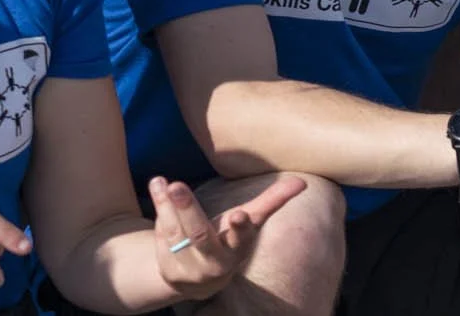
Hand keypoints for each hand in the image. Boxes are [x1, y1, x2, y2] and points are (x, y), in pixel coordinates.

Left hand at [150, 173, 306, 300]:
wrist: (194, 279)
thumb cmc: (227, 240)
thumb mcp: (249, 224)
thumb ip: (271, 202)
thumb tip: (302, 182)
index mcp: (238, 249)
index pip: (242, 238)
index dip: (240, 227)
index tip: (238, 215)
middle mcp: (214, 262)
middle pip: (199, 235)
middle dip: (188, 210)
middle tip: (177, 186)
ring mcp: (188, 267)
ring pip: (175, 232)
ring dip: (167, 205)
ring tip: (163, 181)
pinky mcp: (166, 268)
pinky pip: (160, 234)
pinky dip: (158, 208)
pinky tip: (157, 185)